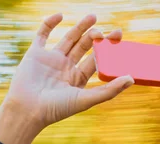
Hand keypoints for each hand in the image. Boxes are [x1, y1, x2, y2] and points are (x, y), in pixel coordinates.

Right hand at [0, 14, 133, 143]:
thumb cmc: (56, 109)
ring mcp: (51, 60)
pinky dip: (49, 23)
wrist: (27, 110)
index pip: (96, 60)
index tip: (118, 36)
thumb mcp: (85, 99)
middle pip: (84, 47)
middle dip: (95, 37)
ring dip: (80, 27)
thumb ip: (108, 90)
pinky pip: (42, 34)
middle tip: (104, 30)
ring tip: (92, 16)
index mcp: (78, 79)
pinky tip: (60, 15)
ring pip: (68, 38)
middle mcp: (66, 68)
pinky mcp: (35, 54)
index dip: (107, 48)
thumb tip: (131, 79)